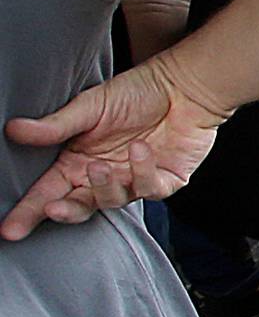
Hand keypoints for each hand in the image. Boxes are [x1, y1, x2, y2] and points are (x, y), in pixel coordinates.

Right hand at [3, 50, 231, 240]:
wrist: (183, 86)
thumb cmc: (136, 93)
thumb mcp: (90, 106)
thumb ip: (55, 126)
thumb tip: (13, 130)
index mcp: (78, 162)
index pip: (48, 192)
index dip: (29, 212)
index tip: (9, 230)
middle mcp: (103, 176)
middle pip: (79, 206)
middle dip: (64, 212)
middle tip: (53, 209)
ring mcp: (133, 182)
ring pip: (112, 202)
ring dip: (103, 186)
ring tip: (101, 165)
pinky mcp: (165, 182)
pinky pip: (149, 190)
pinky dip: (143, 173)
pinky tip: (141, 150)